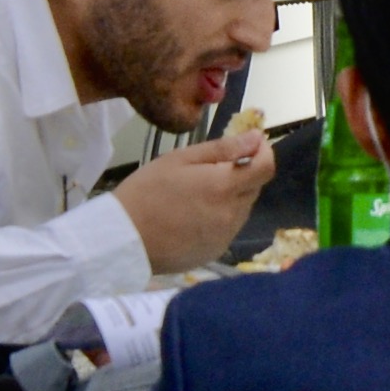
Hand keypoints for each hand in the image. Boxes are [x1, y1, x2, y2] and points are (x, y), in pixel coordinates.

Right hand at [115, 127, 279, 272]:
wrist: (123, 238)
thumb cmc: (148, 191)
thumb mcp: (181, 159)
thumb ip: (223, 149)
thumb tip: (257, 138)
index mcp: (224, 188)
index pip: (266, 168)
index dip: (264, 152)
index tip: (252, 144)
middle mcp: (232, 215)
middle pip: (254, 188)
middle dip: (243, 174)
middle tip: (212, 169)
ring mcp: (225, 237)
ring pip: (241, 209)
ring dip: (231, 197)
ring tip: (198, 194)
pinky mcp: (215, 252)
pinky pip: (228, 229)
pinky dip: (220, 218)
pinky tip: (193, 216)